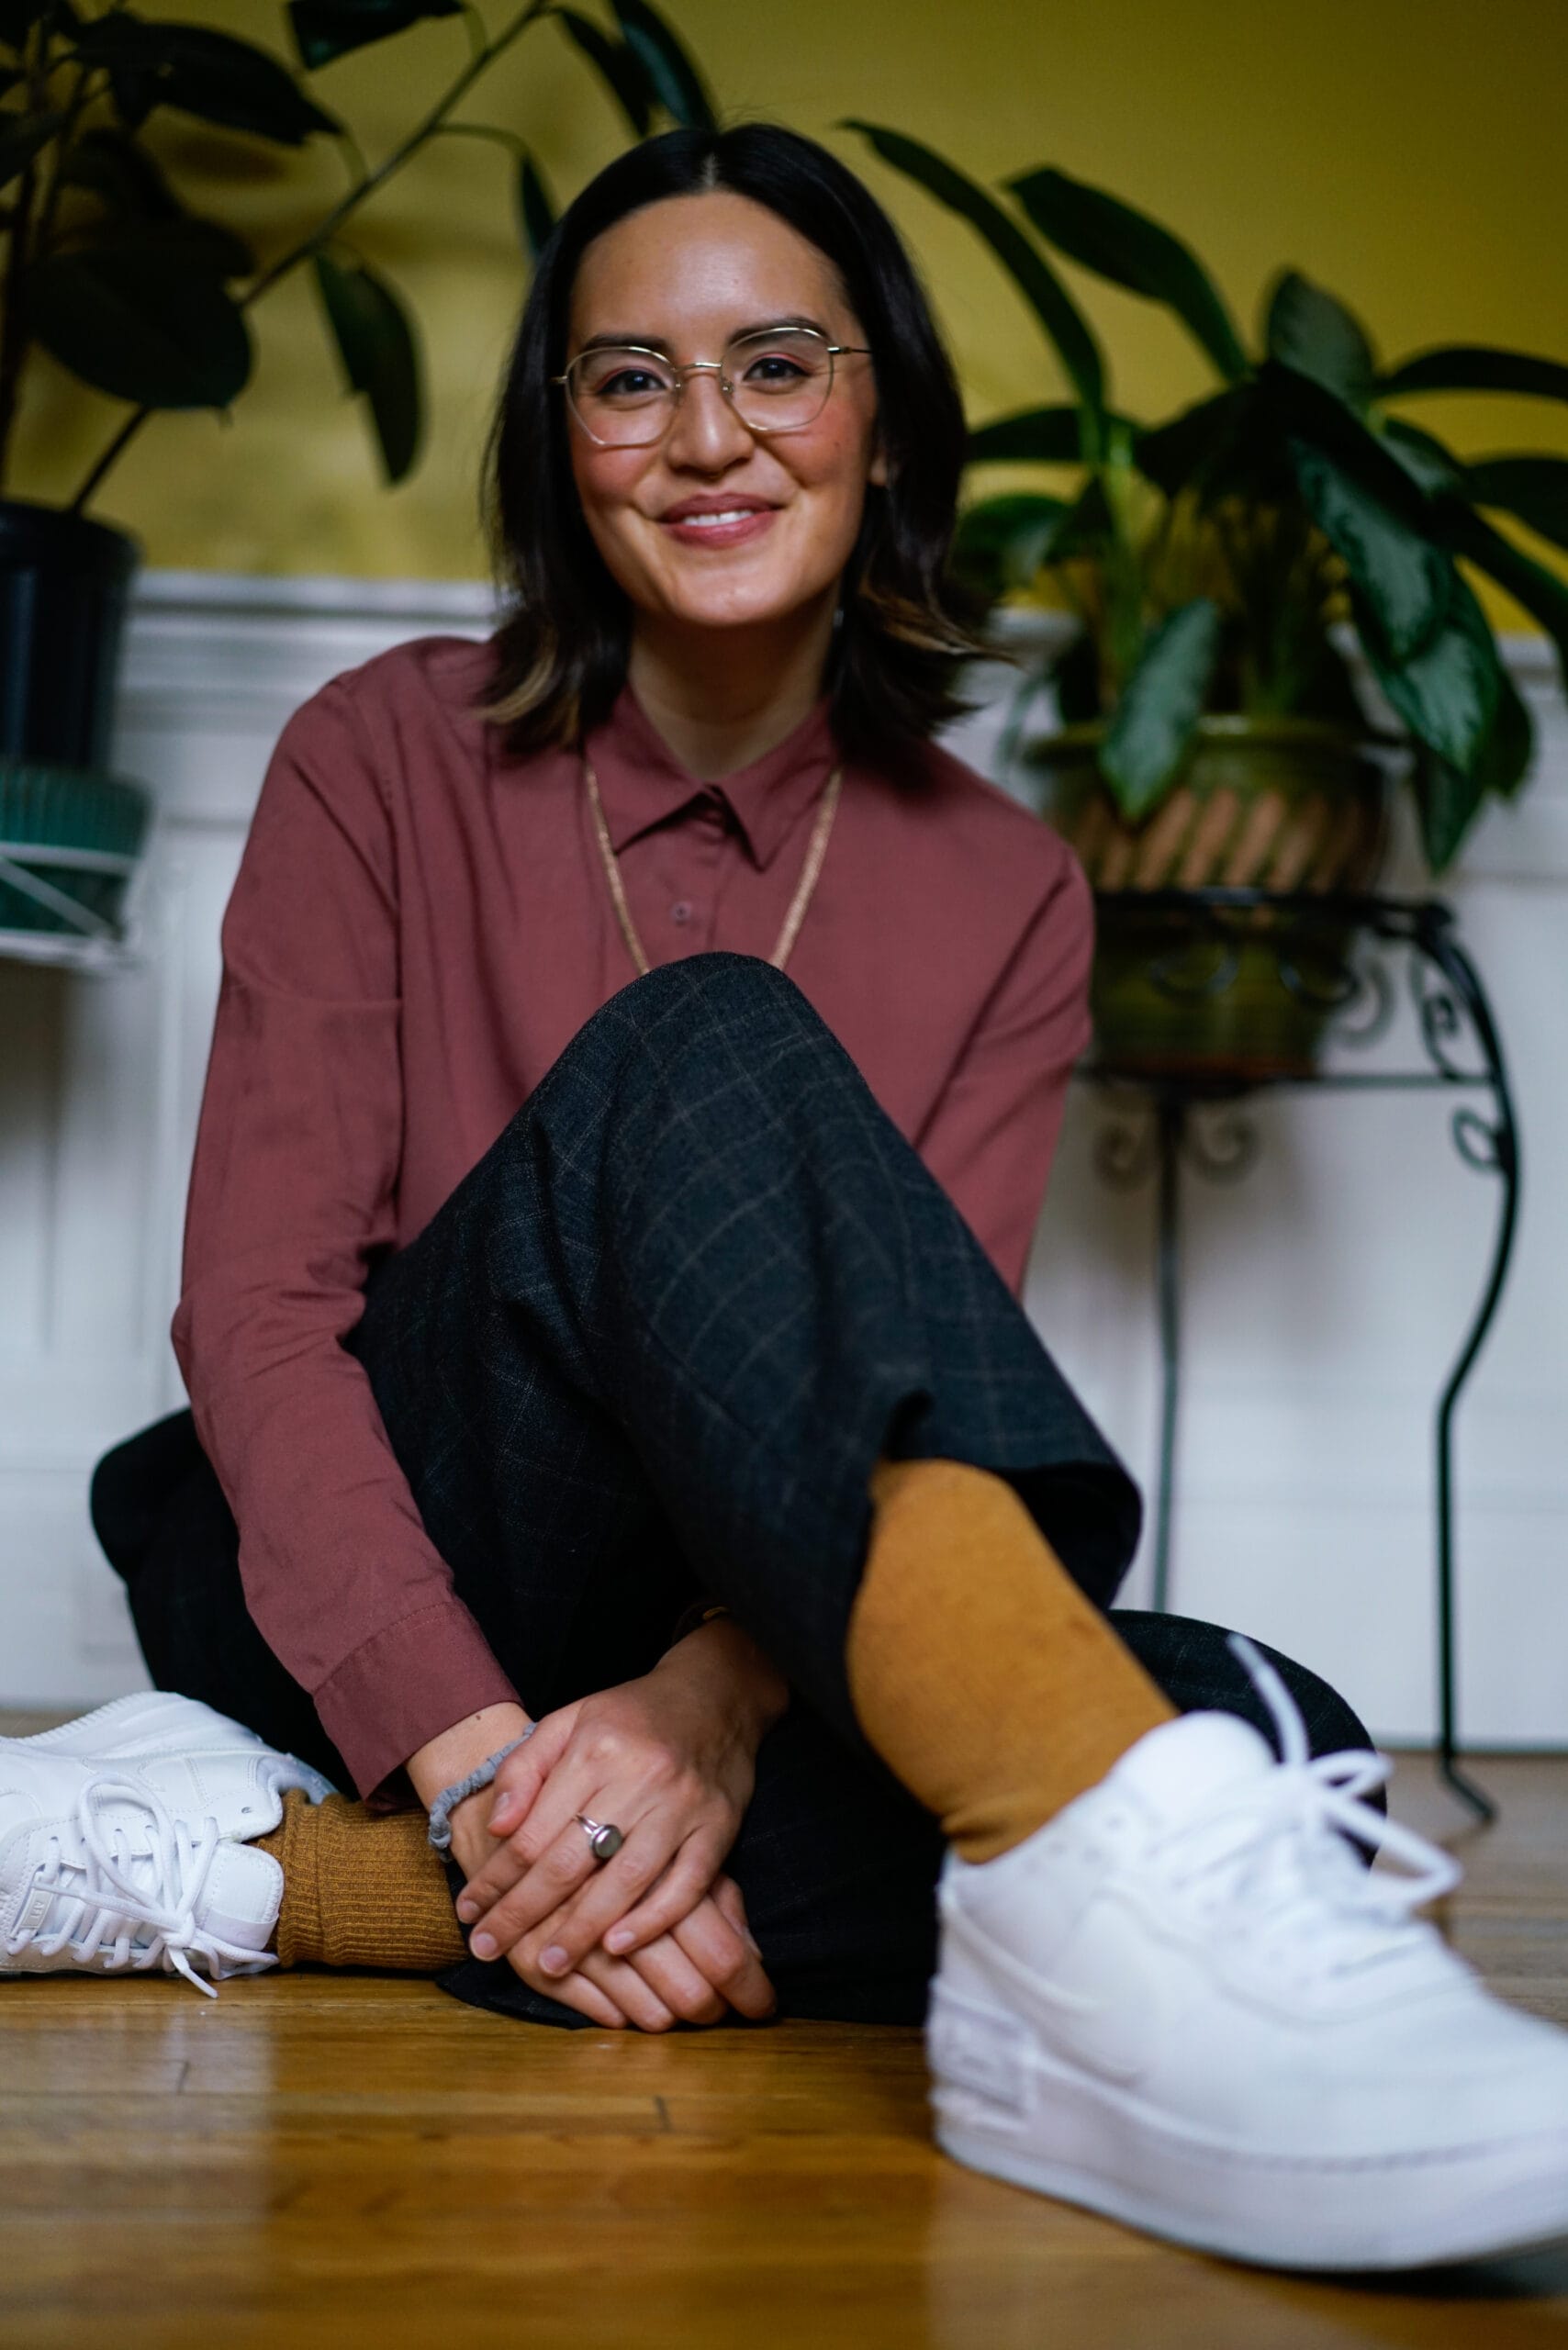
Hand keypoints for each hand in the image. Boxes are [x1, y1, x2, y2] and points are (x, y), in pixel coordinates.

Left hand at [458, 1622, 785, 2007]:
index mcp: (595, 1749)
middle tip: (491, 1949)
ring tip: (549, 1965)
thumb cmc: (632, 1715)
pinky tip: (619, 1946)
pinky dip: (653, 1920)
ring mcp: (682, 1806)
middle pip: (571, 1862)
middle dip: (524, 1913)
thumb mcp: (569, 1720)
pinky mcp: (719, 1827)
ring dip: (583, 1930)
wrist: (716, 1696)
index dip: (497, 1879)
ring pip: (626, 1881)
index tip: (470, 1912)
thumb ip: (525, 1768)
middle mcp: (639, 1778)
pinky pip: (687, 1885)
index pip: (533, 1831)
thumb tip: (496, 1827)